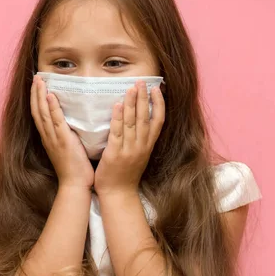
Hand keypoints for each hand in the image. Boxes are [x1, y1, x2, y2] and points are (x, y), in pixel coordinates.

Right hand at [30, 75, 94, 188]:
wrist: (75, 185)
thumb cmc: (76, 169)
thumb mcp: (69, 147)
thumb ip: (68, 134)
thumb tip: (75, 121)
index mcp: (48, 138)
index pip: (39, 114)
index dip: (37, 98)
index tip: (37, 84)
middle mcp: (48, 136)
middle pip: (37, 110)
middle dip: (36, 92)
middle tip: (36, 76)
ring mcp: (54, 139)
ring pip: (43, 113)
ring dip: (41, 95)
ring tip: (40, 80)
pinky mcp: (63, 141)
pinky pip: (56, 122)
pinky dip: (52, 108)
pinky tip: (51, 96)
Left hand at [94, 80, 164, 195]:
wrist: (118, 194)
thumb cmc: (126, 174)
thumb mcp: (139, 155)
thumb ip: (140, 139)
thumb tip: (139, 120)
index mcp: (148, 146)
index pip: (158, 121)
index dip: (159, 104)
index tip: (157, 89)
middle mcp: (141, 146)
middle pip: (145, 118)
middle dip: (144, 98)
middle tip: (142, 81)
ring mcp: (129, 150)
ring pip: (133, 122)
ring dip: (133, 103)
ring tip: (131, 87)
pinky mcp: (115, 153)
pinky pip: (117, 132)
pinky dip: (119, 118)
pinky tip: (118, 105)